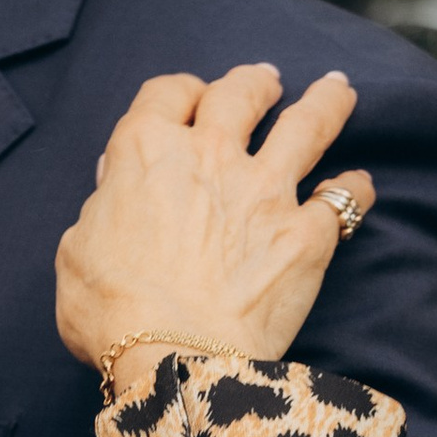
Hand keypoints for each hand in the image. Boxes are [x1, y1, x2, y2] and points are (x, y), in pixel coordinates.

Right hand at [55, 62, 374, 386]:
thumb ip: (102, 208)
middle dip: (252, 82)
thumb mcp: (76, 251)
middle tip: (264, 79)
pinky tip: (359, 185)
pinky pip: (342, 200)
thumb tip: (115, 188)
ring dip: (325, 103)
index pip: (165, 94)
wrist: (174, 357)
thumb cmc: (112, 312)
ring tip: (337, 88)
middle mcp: (210, 156)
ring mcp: (265, 191)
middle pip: (239, 94)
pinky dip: (353, 190)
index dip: (178, 92)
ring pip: (307, 125)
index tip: (188, 98)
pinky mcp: (306, 234)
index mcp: (146, 152)